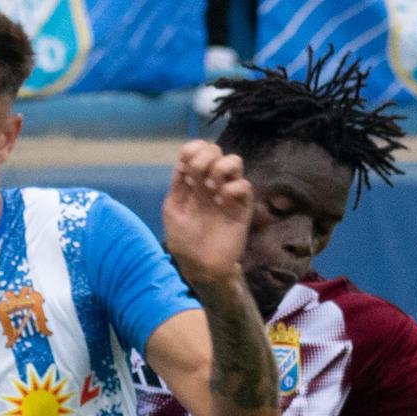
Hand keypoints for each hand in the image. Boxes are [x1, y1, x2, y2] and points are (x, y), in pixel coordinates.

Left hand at [160, 138, 250, 290]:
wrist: (202, 266)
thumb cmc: (185, 241)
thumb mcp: (173, 210)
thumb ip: (178, 185)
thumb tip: (185, 162)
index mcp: (192, 181)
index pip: (195, 150)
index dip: (192, 150)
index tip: (186, 170)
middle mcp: (211, 182)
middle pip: (215, 149)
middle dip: (204, 159)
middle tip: (198, 181)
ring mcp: (228, 192)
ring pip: (234, 160)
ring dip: (220, 168)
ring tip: (212, 188)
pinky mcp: (243, 205)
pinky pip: (244, 184)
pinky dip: (231, 189)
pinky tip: (221, 203)